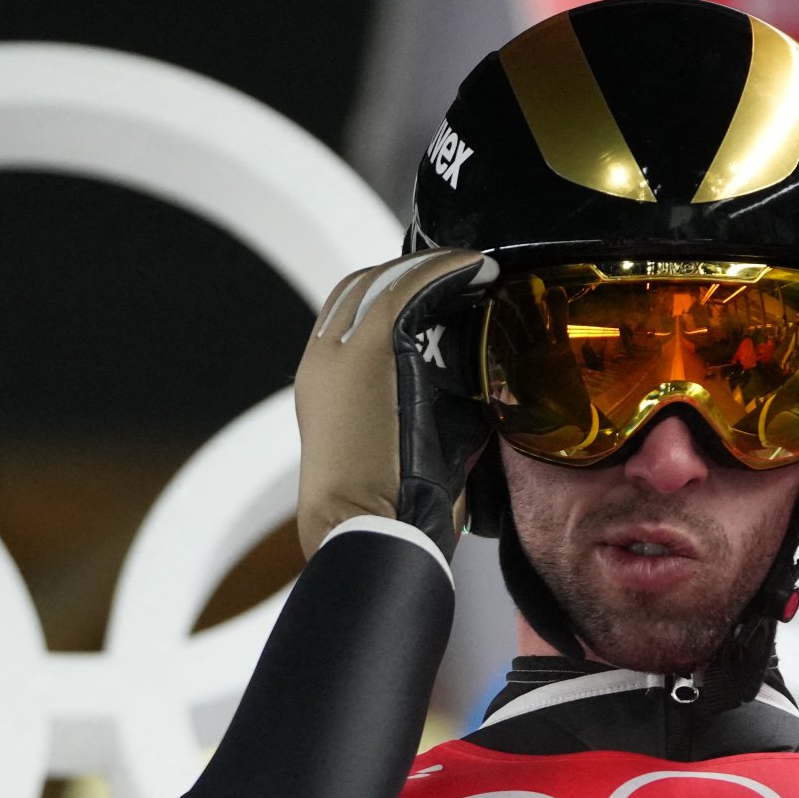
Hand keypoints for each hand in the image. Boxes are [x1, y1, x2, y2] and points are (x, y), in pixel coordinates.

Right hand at [294, 248, 495, 555]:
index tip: (434, 292)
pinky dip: (446, 270)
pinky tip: (477, 269)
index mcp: (321, 380)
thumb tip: (461, 388)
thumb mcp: (390, 444)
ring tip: (476, 268)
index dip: (390, 292)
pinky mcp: (371, 351)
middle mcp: (323, 357)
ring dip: (434, 267)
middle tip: (460, 274)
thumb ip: (411, 406)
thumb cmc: (386, 508)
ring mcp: (342, 351)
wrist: (361, 530)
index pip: (349, 311)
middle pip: (363, 287)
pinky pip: (411, 289)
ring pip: (386, 281)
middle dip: (412, 273)